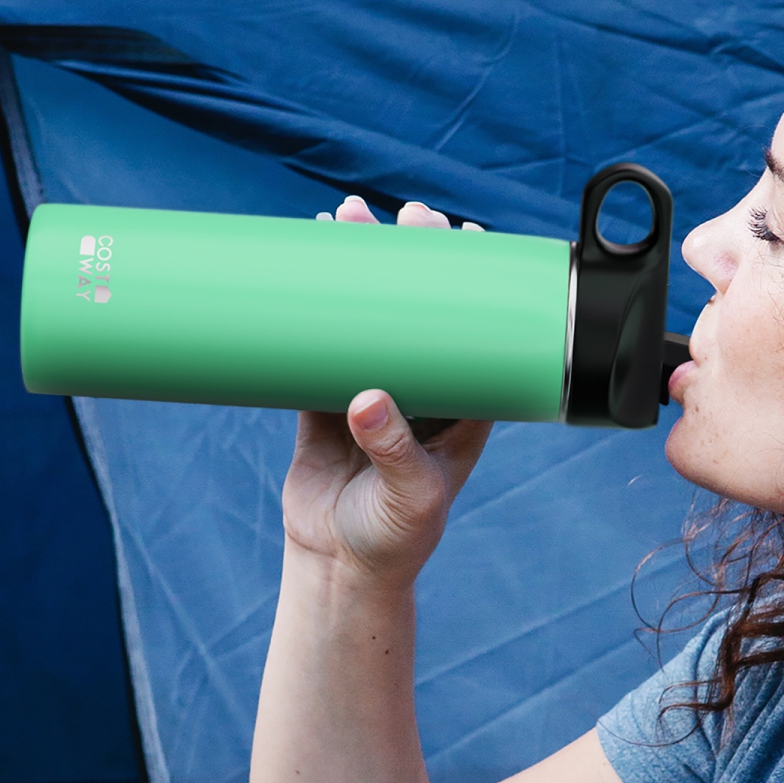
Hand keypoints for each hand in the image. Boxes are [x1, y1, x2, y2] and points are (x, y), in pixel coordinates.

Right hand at [286, 195, 491, 586]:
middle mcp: (424, 389)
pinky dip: (315, 302)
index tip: (466, 234)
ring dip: (362, 268)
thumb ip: (392, 449)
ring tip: (348, 217)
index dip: (474, 282)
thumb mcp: (409, 497)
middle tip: (406, 214)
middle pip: (424, 308)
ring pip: (372, 314)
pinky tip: (306, 262)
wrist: (340, 568)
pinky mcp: (325, 399)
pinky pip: (323, 339)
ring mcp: (374, 390)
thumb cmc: (396, 539)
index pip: (476, 330)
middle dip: (415, 257)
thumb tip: (366, 399)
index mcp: (464, 406)